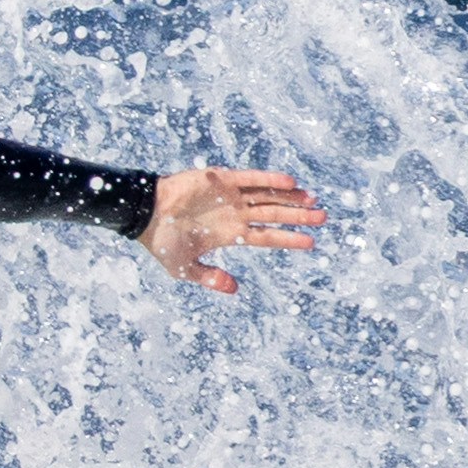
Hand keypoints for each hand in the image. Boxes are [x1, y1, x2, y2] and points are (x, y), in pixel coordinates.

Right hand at [142, 167, 324, 298]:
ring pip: (268, 195)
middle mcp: (236, 213)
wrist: (143, 215)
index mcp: (230, 233)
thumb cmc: (162, 242)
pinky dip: (269, 179)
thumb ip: (210, 278)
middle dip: (299, 216)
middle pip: (275, 214)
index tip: (311, 244)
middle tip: (323, 218)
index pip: (267, 236)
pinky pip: (250, 178)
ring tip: (313, 199)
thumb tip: (235, 289)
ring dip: (291, 197)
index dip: (289, 239)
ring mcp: (230, 195)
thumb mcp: (185, 268)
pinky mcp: (221, 178)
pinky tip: (290, 182)